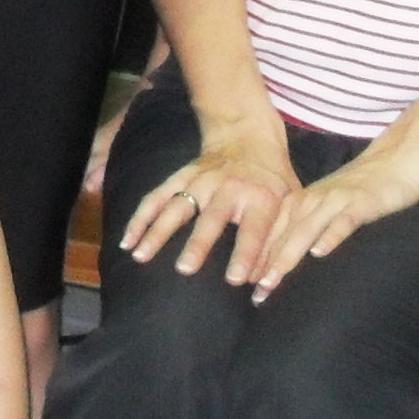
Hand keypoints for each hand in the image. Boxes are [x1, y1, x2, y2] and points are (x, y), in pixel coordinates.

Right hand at [119, 110, 298, 283]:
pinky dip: (141, 217)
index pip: (254, 231)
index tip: (234, 279)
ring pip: (176, 206)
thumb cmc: (274, 180)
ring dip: (157, 231)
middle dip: (197, 244)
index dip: (245, 254)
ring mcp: (200, 181)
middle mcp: (227, 188)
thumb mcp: (291, 205)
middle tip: (184, 269)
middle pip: (210, 219)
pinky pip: (157, 196)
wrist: (249, 136)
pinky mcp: (182, 176)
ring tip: (141, 256)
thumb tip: (265, 283)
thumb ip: (280, 240)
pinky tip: (128, 240)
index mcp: (260, 197)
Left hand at [243, 148, 418, 299]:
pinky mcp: (360, 204)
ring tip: (272, 279)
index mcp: (301, 202)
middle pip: (283, 235)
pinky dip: (330, 236)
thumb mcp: (327, 207)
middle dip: (266, 264)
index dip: (258, 259)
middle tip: (254, 293)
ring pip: (305, 229)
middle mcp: (313, 200)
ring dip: (287, 255)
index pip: (273, 233)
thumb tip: (286, 258)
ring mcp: (335, 201)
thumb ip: (307, 226)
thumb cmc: (359, 192)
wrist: (395, 163)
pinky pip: (342, 221)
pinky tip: (319, 252)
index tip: (246, 286)